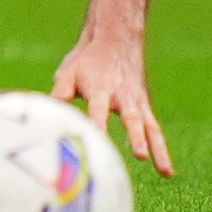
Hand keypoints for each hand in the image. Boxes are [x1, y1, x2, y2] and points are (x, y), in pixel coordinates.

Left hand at [53, 33, 172, 176]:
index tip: (96, 141)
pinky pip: (154, 129)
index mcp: (99, 88)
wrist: (116, 39)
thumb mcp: (68, 72)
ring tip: (164, 172)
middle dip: (135, 137)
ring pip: (149, 127)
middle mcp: (122, 96)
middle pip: (131, 118)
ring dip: (157, 149)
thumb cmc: (86, 60)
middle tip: (140, 155)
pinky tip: (166, 172)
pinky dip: (160, 149)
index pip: (98, 110)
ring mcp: (136, 102)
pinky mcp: (144, 106)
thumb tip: (45, 114)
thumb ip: (60, 93)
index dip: (98, 125)